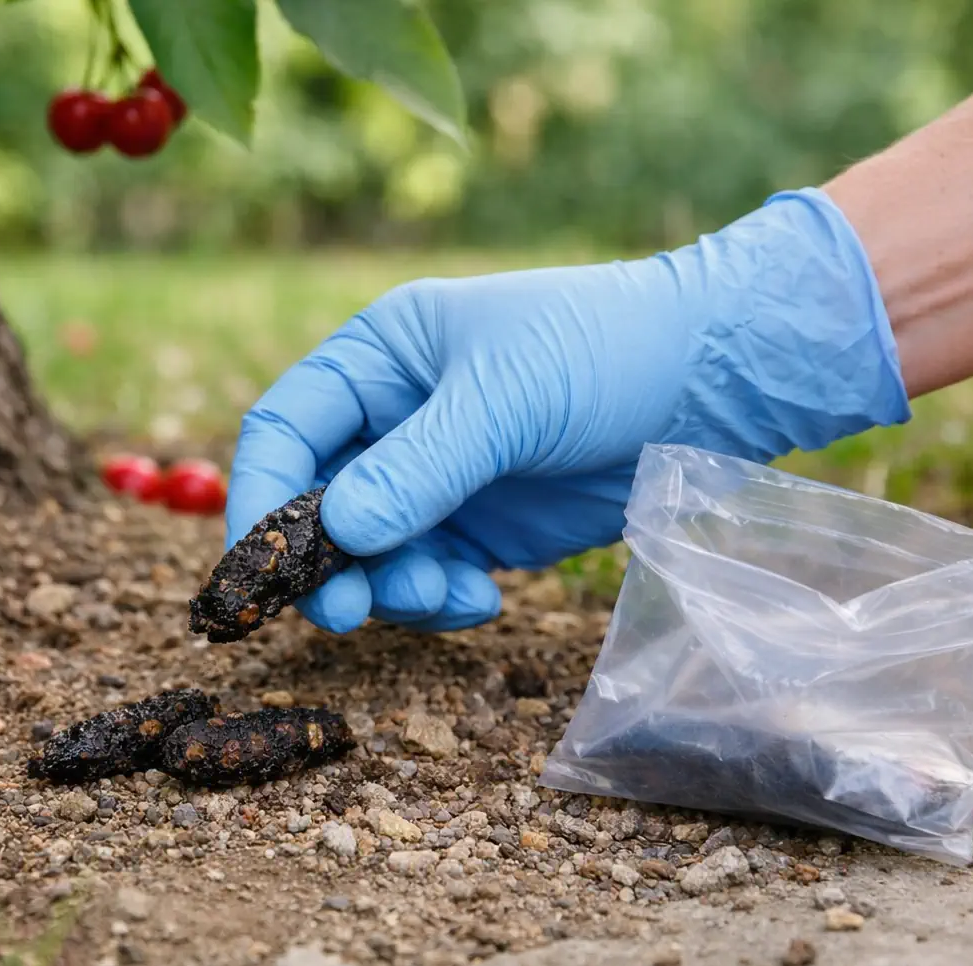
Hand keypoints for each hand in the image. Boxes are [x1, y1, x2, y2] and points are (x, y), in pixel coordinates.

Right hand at [225, 187, 911, 634]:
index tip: (262, 566)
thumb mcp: (506, 397)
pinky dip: (438, 599)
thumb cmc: (604, 350)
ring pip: (369, 553)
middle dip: (329, 559)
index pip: (285, 427)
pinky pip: (427, 578)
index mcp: (380, 358)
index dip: (259, 496)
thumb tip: (339, 531)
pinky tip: (480, 598)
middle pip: (317, 503)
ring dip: (391, 586)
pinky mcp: (480, 529)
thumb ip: (420, 467)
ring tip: (446, 590)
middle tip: (347, 609)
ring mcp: (436, 478)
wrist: (713, 379)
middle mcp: (394, 420)